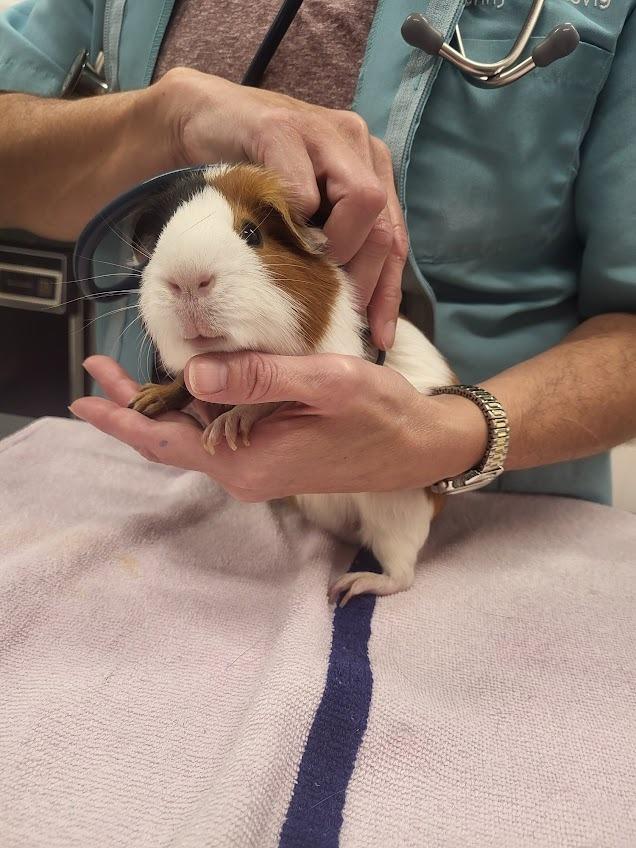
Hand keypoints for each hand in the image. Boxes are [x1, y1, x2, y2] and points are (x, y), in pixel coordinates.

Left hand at [70, 355, 486, 502]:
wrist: (419, 445)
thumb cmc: (380, 413)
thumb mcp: (324, 383)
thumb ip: (259, 377)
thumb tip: (192, 373)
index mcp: (247, 460)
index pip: (165, 440)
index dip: (120, 417)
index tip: (82, 398)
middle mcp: (244, 470)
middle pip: (172, 436)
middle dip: (131, 404)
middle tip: (96, 369)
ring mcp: (256, 464)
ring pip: (194, 432)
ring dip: (163, 401)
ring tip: (126, 372)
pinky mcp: (271, 453)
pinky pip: (219, 430)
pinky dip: (196, 404)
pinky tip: (188, 381)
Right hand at [153, 68, 407, 348]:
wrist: (198, 122)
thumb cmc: (251, 178)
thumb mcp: (302, 219)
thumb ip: (333, 246)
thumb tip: (355, 309)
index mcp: (368, 165)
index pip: (394, 237)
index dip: (388, 291)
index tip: (379, 336)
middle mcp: (356, 143)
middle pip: (384, 225)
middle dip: (359, 275)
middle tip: (327, 302)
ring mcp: (322, 131)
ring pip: (363, 201)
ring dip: (332, 244)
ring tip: (297, 258)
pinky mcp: (281, 128)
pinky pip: (304, 190)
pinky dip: (293, 216)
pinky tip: (270, 230)